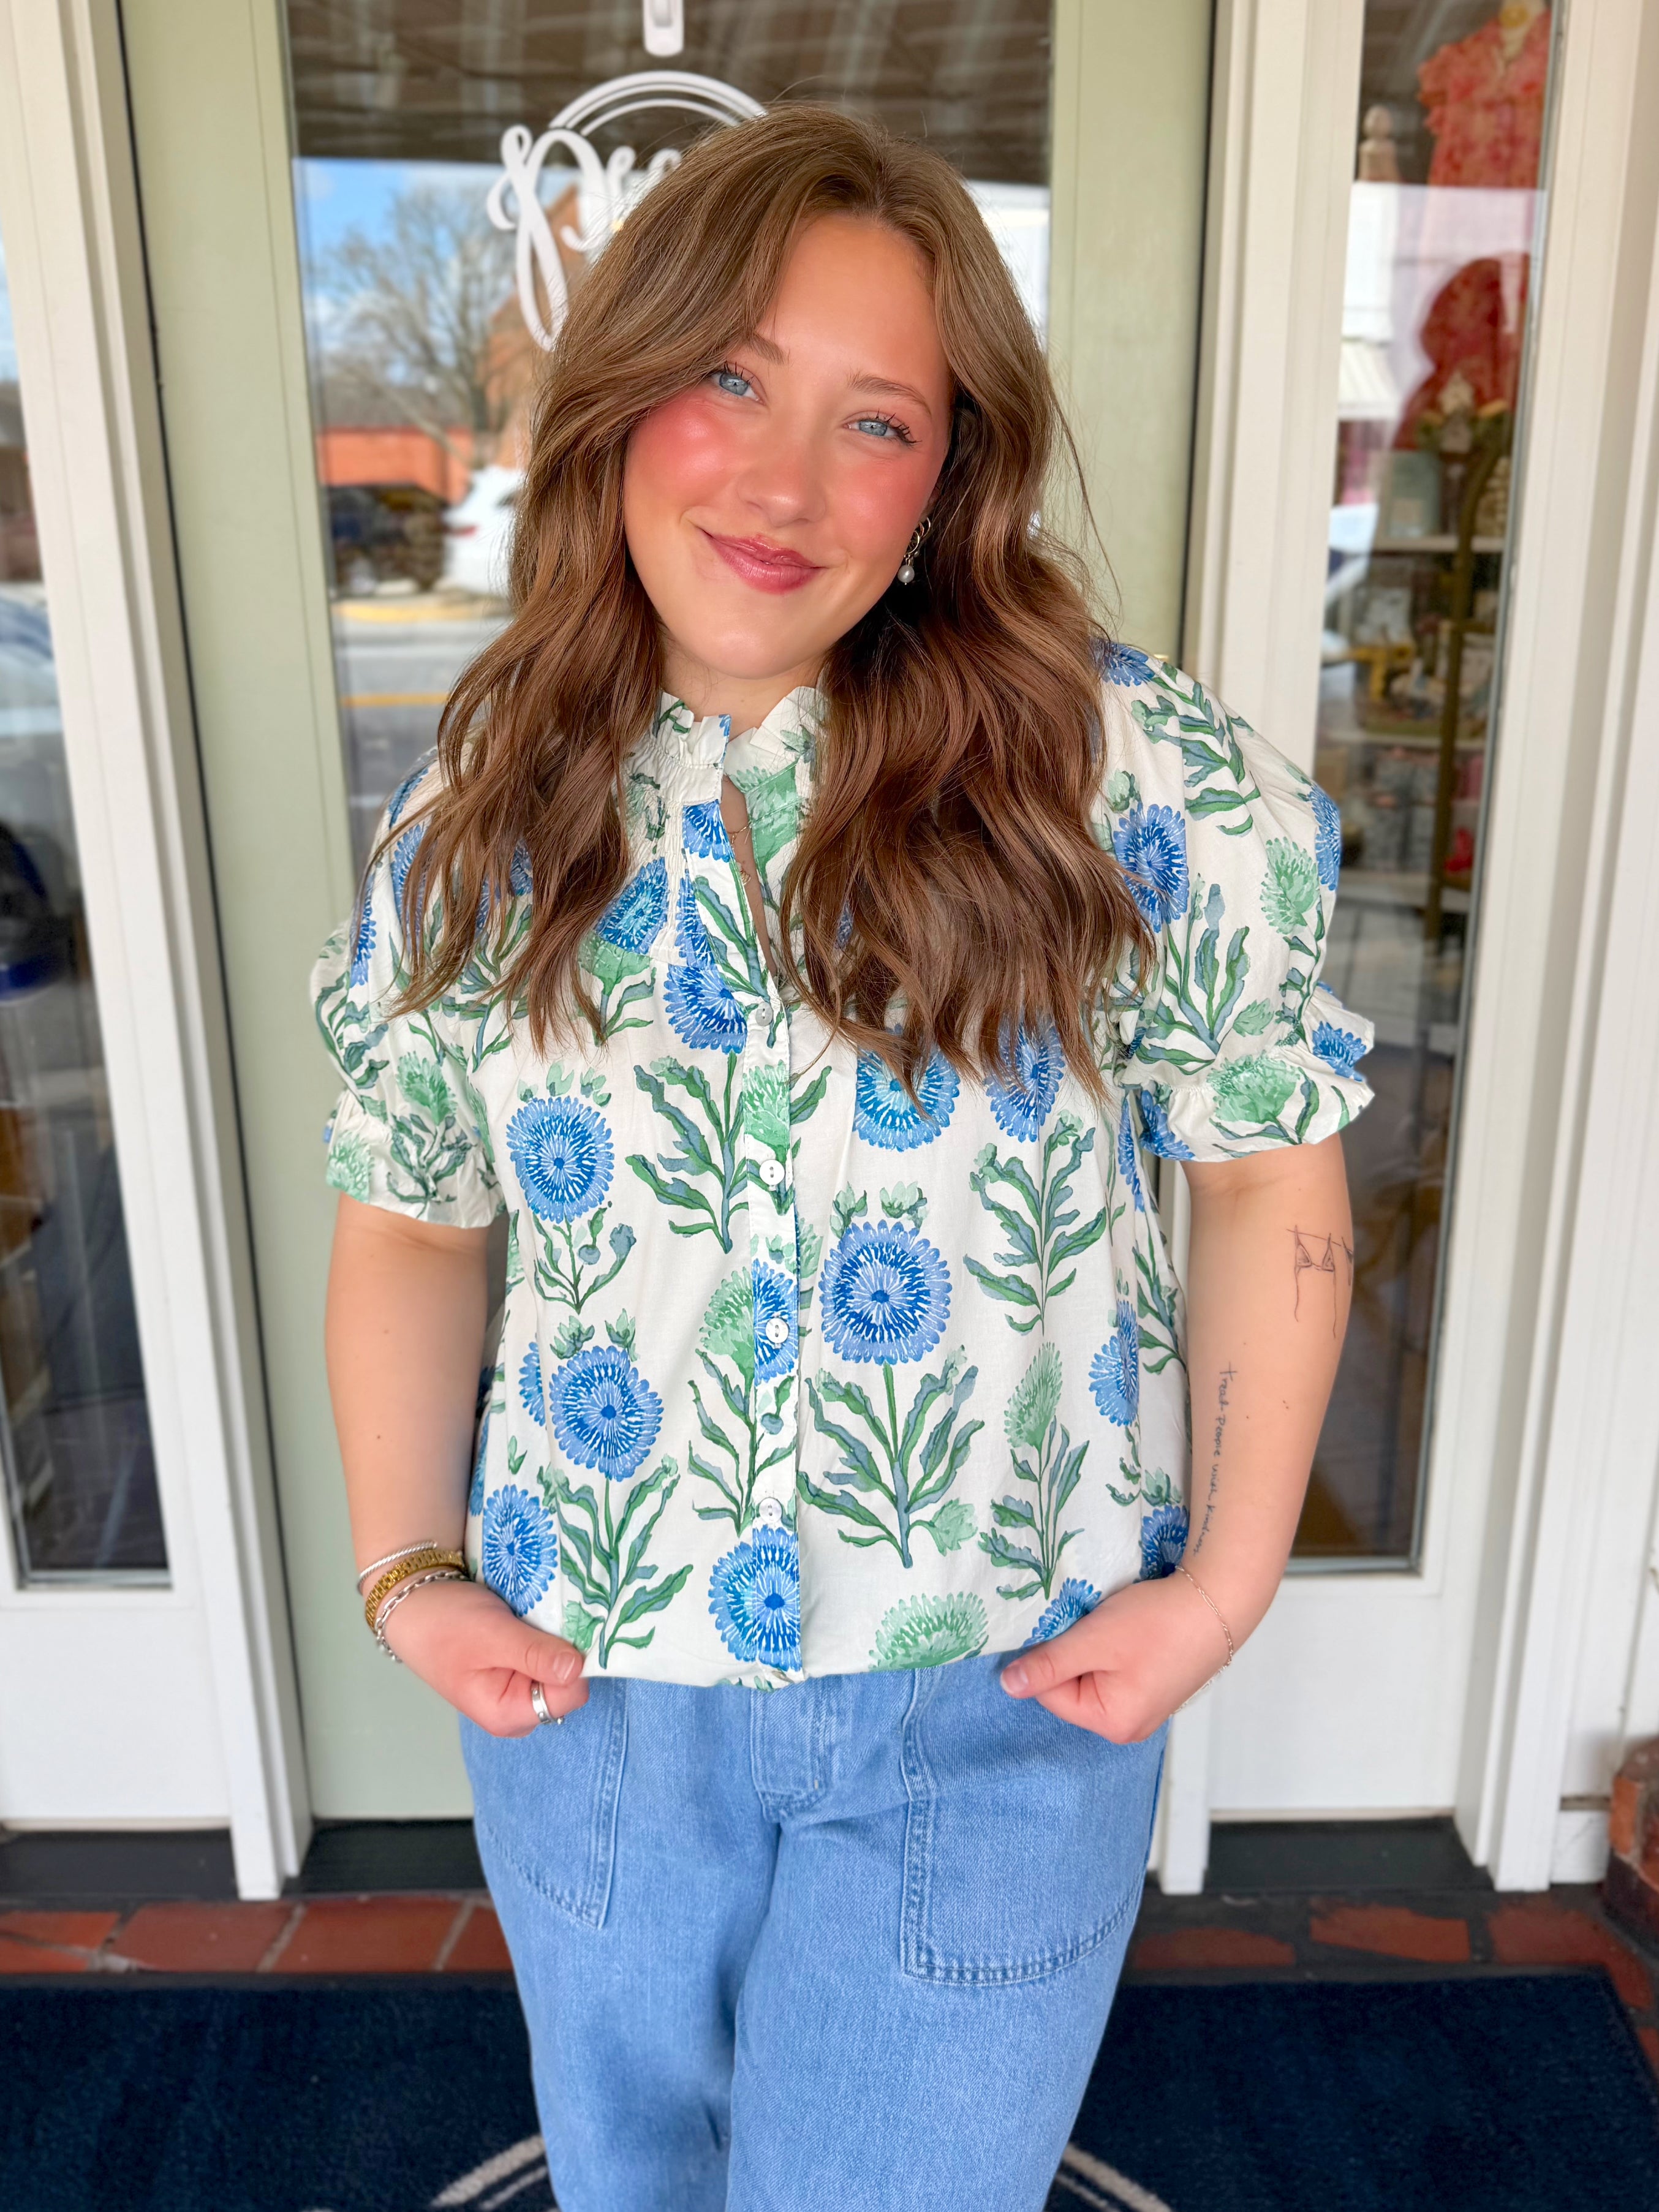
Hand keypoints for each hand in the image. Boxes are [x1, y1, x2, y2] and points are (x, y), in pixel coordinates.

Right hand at [380, 1576, 588, 1735]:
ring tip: (538, 1612)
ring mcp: (518, 1687)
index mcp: (508, 1714)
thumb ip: (534, 1654)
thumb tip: (577, 1669)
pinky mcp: (518, 1666)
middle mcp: (518, 1708)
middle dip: (566, 1649)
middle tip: (549, 1616)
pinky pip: (548, 1654)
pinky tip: (534, 1615)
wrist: (415, 1603)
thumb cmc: (443, 1623)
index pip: (569, 1695)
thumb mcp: (491, 1635)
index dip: (574, 1662)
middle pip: (569, 1682)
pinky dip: (548, 1633)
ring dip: (557, 1638)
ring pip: (561, 1665)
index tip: (566, 1628)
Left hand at [998, 1574, 1232, 1741]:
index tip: (1063, 1626)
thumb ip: (1048, 1664)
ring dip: (1090, 1648)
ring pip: (1090, 1676)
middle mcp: (1127, 1726)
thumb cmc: (1157, 1623)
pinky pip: (1112, 1672)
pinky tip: (1125, 1629)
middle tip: (1090, 1624)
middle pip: (1069, 1688)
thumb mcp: (1094, 1640)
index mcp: (1112, 1723)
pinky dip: (1110, 1649)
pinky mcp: (1152, 1686)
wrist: (1216, 1601)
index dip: (1047, 1656)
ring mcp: (1142, 1708)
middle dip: (1071, 1653)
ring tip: (1111, 1625)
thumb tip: (1007, 1687)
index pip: (1049, 1693)